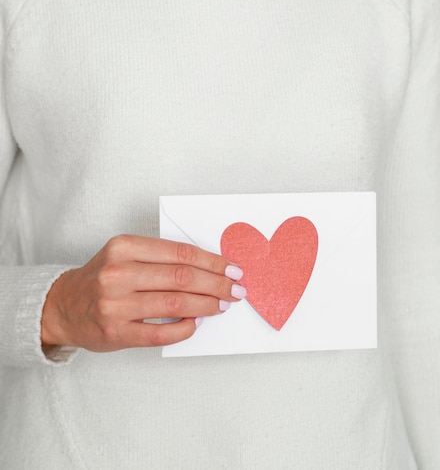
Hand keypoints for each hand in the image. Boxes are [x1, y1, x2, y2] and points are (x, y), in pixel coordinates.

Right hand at [41, 235, 244, 351]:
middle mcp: (118, 273)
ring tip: (223, 305)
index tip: (232, 268)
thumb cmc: (102, 277)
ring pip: (176, 303)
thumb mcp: (125, 254)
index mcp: (124, 247)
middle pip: (182, 277)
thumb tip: (210, 268)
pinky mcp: (116, 333)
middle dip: (217, 283)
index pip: (180, 252)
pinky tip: (197, 323)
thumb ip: (160, 258)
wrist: (63, 306)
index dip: (212, 261)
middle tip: (236, 289)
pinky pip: (161, 332)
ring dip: (207, 305)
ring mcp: (115, 304)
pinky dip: (185, 327)